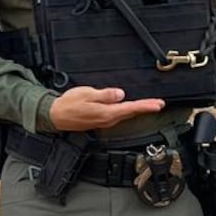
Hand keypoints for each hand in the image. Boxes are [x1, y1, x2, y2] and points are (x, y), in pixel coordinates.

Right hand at [50, 86, 165, 131]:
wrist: (55, 116)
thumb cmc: (68, 104)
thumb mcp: (87, 94)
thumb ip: (105, 95)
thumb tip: (120, 94)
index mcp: (106, 113)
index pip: (131, 108)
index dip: (146, 106)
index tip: (158, 105)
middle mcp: (108, 120)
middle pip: (131, 113)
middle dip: (145, 108)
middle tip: (159, 104)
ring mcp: (104, 122)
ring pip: (125, 114)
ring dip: (138, 110)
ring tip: (149, 105)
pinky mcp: (100, 121)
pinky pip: (118, 115)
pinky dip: (127, 111)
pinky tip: (131, 108)